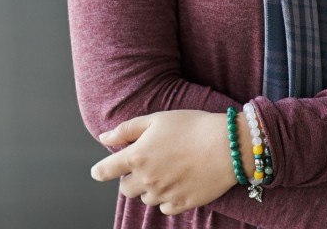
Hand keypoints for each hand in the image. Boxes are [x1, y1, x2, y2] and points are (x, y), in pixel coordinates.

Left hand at [90, 110, 235, 214]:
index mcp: (137, 156)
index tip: (100, 170)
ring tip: (169, 168)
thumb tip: (104, 137)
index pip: (106, 170)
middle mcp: (146, 179)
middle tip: (148, 162)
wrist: (226, 144)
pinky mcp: (181, 204)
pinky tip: (179, 181)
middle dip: (131, 177)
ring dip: (151, 187)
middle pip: (126, 188)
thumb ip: (127, 129)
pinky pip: (164, 207)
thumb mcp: (157, 118)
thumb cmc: (191, 126)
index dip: (100, 171)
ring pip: (146, 198)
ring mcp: (163, 194)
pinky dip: (167, 197)